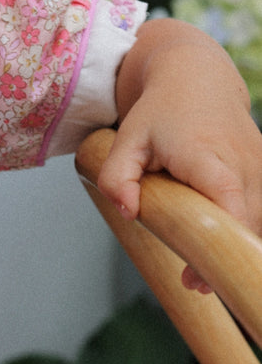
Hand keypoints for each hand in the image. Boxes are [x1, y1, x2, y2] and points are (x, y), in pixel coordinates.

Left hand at [99, 18, 261, 289]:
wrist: (198, 79)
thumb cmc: (160, 111)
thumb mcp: (127, 137)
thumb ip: (116, 176)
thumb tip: (128, 211)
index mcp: (211, 158)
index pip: (230, 212)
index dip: (216, 249)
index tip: (194, 279)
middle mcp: (246, 166)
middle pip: (249, 228)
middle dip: (226, 261)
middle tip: (194, 284)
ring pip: (258, 224)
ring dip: (236, 248)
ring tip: (203, 273)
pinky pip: (259, 214)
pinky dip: (243, 232)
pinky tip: (220, 246)